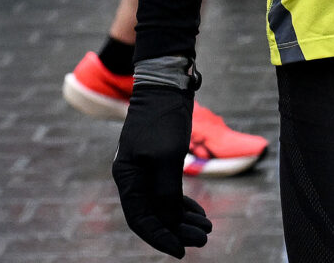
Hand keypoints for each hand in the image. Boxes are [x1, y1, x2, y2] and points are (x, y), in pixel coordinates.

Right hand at [113, 84, 209, 256]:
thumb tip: (168, 219)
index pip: (140, 219)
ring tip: (206, 228)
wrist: (166, 86)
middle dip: (177, 231)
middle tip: (203, 238)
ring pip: (163, 207)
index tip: (181, 251)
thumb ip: (165, 192)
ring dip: (183, 220)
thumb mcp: (166, 158)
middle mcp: (133, 178)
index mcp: (127, 178)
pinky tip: (199, 213)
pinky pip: (169, 194)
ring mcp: (146, 171)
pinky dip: (183, 206)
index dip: (160, 237)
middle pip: (153, 216)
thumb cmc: (163, 120)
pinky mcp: (160, 164)